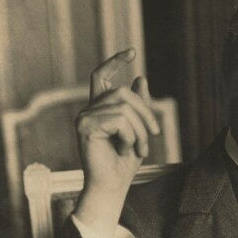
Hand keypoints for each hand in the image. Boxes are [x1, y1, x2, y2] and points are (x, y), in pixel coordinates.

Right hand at [74, 49, 159, 237]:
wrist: (112, 186)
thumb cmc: (123, 163)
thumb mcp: (138, 130)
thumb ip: (138, 106)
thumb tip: (140, 78)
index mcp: (99, 108)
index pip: (101, 76)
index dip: (115, 61)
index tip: (132, 51)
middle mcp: (88, 110)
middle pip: (123, 92)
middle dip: (145, 113)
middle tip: (153, 136)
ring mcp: (84, 117)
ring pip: (124, 107)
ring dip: (140, 129)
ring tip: (139, 148)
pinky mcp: (85, 127)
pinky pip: (120, 120)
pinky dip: (130, 136)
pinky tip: (125, 149)